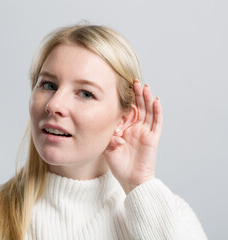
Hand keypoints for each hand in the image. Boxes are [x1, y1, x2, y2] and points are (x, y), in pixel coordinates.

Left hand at [104, 80, 162, 194]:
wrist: (131, 180)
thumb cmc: (119, 165)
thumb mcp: (108, 147)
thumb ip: (109, 136)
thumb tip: (113, 128)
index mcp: (125, 129)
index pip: (127, 111)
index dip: (126, 100)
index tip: (121, 87)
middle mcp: (136, 128)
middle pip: (139, 107)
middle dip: (137, 95)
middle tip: (134, 81)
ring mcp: (145, 132)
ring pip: (148, 111)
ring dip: (147, 99)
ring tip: (144, 86)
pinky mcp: (153, 138)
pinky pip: (157, 123)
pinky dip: (158, 111)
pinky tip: (156, 101)